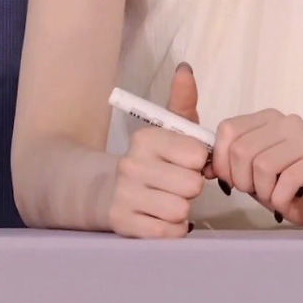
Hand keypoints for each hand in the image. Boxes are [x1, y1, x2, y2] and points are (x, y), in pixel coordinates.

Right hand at [106, 63, 208, 237]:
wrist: (103, 191)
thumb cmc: (150, 159)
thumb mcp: (166, 129)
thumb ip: (182, 100)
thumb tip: (185, 68)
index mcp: (146, 138)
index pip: (197, 154)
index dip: (198, 162)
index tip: (187, 162)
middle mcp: (132, 164)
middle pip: (192, 185)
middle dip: (191, 187)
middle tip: (176, 184)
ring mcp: (124, 195)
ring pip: (181, 210)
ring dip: (182, 210)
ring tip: (168, 200)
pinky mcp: (122, 224)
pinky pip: (169, 233)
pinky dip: (173, 229)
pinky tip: (162, 218)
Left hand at [210, 109, 302, 235]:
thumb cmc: (290, 189)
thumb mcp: (253, 174)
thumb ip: (232, 163)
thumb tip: (205, 165)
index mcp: (269, 119)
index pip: (228, 129)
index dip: (222, 161)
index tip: (233, 180)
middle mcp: (288, 122)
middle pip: (242, 149)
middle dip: (243, 181)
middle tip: (259, 192)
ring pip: (262, 165)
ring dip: (264, 192)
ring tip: (277, 196)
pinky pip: (286, 181)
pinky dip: (281, 200)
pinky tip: (291, 200)